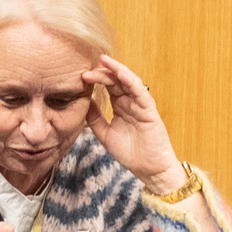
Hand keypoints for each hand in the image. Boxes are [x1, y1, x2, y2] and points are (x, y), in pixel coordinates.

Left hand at [82, 55, 184, 193]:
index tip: (81, 76)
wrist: (150, 170)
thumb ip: (95, 118)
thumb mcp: (105, 134)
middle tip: (87, 70)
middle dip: (102, 72)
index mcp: (121, 105)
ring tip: (104, 61)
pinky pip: (140, 92)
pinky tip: (120, 74)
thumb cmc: (131, 153)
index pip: (108, 86)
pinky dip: (130, 81)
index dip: (96, 79)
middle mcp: (131, 101)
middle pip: (116, 80)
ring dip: (116, 70)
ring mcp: (140, 104)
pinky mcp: (149, 110)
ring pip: (128, 81)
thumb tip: (84, 101)